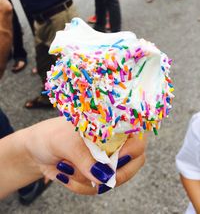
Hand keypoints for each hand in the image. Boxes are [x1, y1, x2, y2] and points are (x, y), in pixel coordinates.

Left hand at [24, 117, 145, 194]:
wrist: (36, 150)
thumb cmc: (50, 136)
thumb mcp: (65, 142)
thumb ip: (85, 158)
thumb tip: (104, 177)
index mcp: (108, 123)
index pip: (135, 132)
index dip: (134, 147)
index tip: (117, 160)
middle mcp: (112, 140)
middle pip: (136, 158)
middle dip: (116, 172)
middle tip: (98, 176)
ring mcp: (106, 158)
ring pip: (115, 177)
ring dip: (89, 179)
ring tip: (66, 167)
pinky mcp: (97, 173)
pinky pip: (98, 187)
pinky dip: (81, 186)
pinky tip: (66, 175)